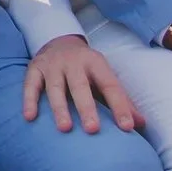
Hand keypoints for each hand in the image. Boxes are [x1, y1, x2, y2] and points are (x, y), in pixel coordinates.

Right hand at [20, 35, 139, 133]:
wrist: (58, 40)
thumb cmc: (87, 69)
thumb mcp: (104, 77)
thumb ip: (122, 100)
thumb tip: (141, 124)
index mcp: (96, 63)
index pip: (110, 85)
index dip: (120, 106)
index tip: (127, 128)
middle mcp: (74, 62)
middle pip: (80, 86)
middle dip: (87, 107)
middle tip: (93, 129)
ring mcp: (52, 65)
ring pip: (55, 87)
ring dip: (60, 108)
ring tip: (65, 128)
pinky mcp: (34, 68)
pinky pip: (30, 85)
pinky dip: (29, 100)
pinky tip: (30, 117)